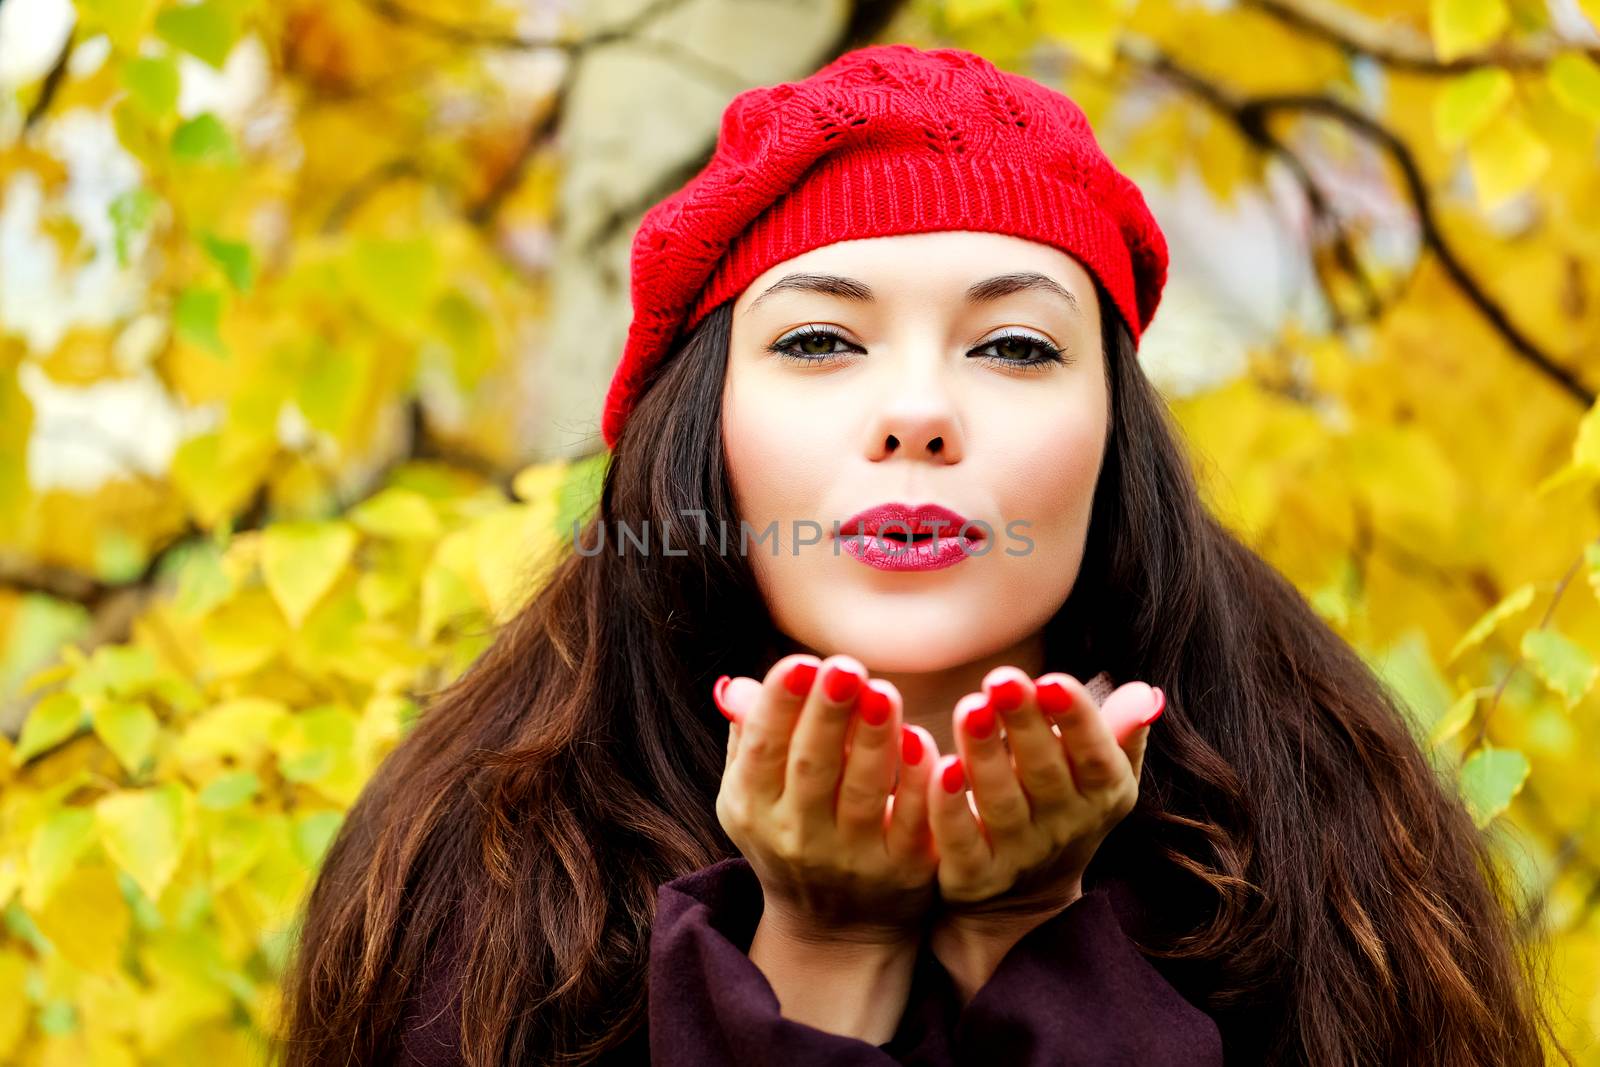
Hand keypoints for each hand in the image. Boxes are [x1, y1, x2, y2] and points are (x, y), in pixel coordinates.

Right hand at [713, 652, 941, 944]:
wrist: (833, 929)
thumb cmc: (790, 831)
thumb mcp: (754, 792)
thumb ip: (749, 734)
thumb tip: (737, 685)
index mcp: (754, 807)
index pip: (763, 750)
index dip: (780, 707)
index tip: (801, 662)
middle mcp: (798, 836)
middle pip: (812, 768)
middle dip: (828, 715)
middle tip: (845, 667)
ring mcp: (853, 857)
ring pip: (863, 793)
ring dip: (873, 741)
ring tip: (883, 692)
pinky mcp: (904, 870)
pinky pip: (913, 822)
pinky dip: (919, 784)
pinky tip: (926, 743)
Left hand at [927, 667, 1161, 919]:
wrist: (1026, 899)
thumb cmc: (1065, 805)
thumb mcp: (1103, 775)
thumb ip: (1119, 731)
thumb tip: (1144, 693)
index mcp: (1101, 795)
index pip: (1095, 757)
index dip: (1077, 720)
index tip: (1053, 680)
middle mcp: (1062, 826)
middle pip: (1044, 773)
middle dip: (1025, 724)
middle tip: (1002, 679)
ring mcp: (1018, 854)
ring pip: (1000, 802)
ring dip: (984, 754)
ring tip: (970, 707)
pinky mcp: (974, 876)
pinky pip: (960, 842)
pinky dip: (949, 806)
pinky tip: (940, 766)